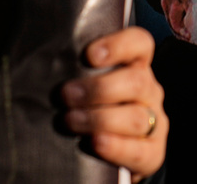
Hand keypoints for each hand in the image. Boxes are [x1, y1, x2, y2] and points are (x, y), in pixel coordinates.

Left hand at [61, 27, 166, 181]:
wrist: (108, 151)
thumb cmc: (90, 108)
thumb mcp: (88, 84)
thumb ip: (76, 72)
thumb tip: (42, 64)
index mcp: (136, 66)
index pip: (140, 43)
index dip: (119, 45)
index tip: (89, 55)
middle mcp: (149, 91)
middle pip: (136, 82)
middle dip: (98, 89)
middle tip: (66, 95)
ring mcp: (155, 122)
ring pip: (136, 118)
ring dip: (100, 119)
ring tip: (71, 121)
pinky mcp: (153, 152)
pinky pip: (138, 151)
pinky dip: (115, 147)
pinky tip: (95, 142)